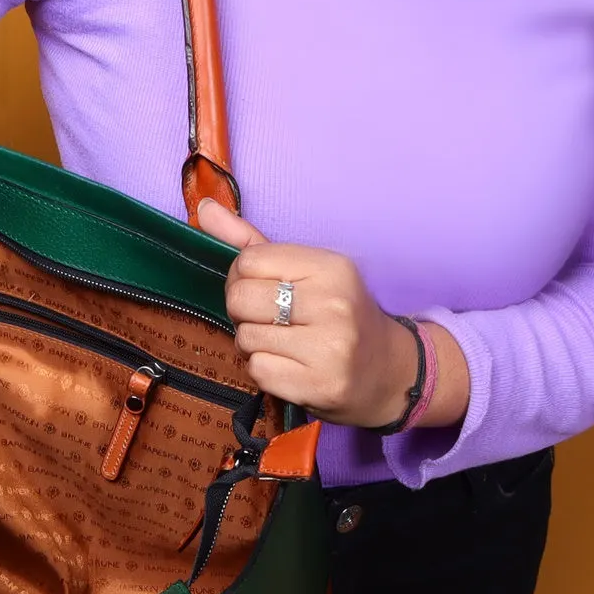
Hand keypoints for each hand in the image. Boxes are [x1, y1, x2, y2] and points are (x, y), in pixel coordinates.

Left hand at [197, 199, 417, 428]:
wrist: (388, 370)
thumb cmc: (336, 313)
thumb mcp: (305, 270)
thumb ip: (251, 240)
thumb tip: (204, 209)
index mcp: (331, 268)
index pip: (248, 261)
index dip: (242, 277)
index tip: (262, 288)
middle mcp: (334, 305)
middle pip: (239, 298)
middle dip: (243, 311)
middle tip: (268, 319)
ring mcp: (329, 349)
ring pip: (245, 337)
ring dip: (253, 343)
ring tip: (282, 342)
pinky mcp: (319, 385)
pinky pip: (257, 370)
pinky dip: (264, 369)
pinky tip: (289, 365)